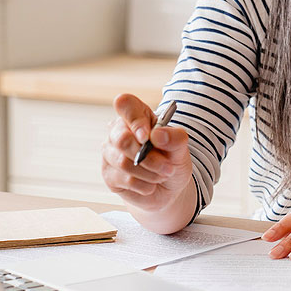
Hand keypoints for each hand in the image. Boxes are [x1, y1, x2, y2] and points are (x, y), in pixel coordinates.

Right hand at [102, 94, 192, 212]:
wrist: (169, 187)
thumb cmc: (172, 159)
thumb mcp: (181, 147)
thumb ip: (174, 137)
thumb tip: (157, 135)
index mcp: (137, 115)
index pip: (125, 104)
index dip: (135, 120)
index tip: (147, 136)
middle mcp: (118, 131)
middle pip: (122, 139)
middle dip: (149, 158)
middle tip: (168, 167)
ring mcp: (110, 153)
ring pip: (123, 162)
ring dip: (151, 173)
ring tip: (163, 174)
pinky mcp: (109, 174)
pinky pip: (125, 179)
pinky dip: (145, 185)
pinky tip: (151, 184)